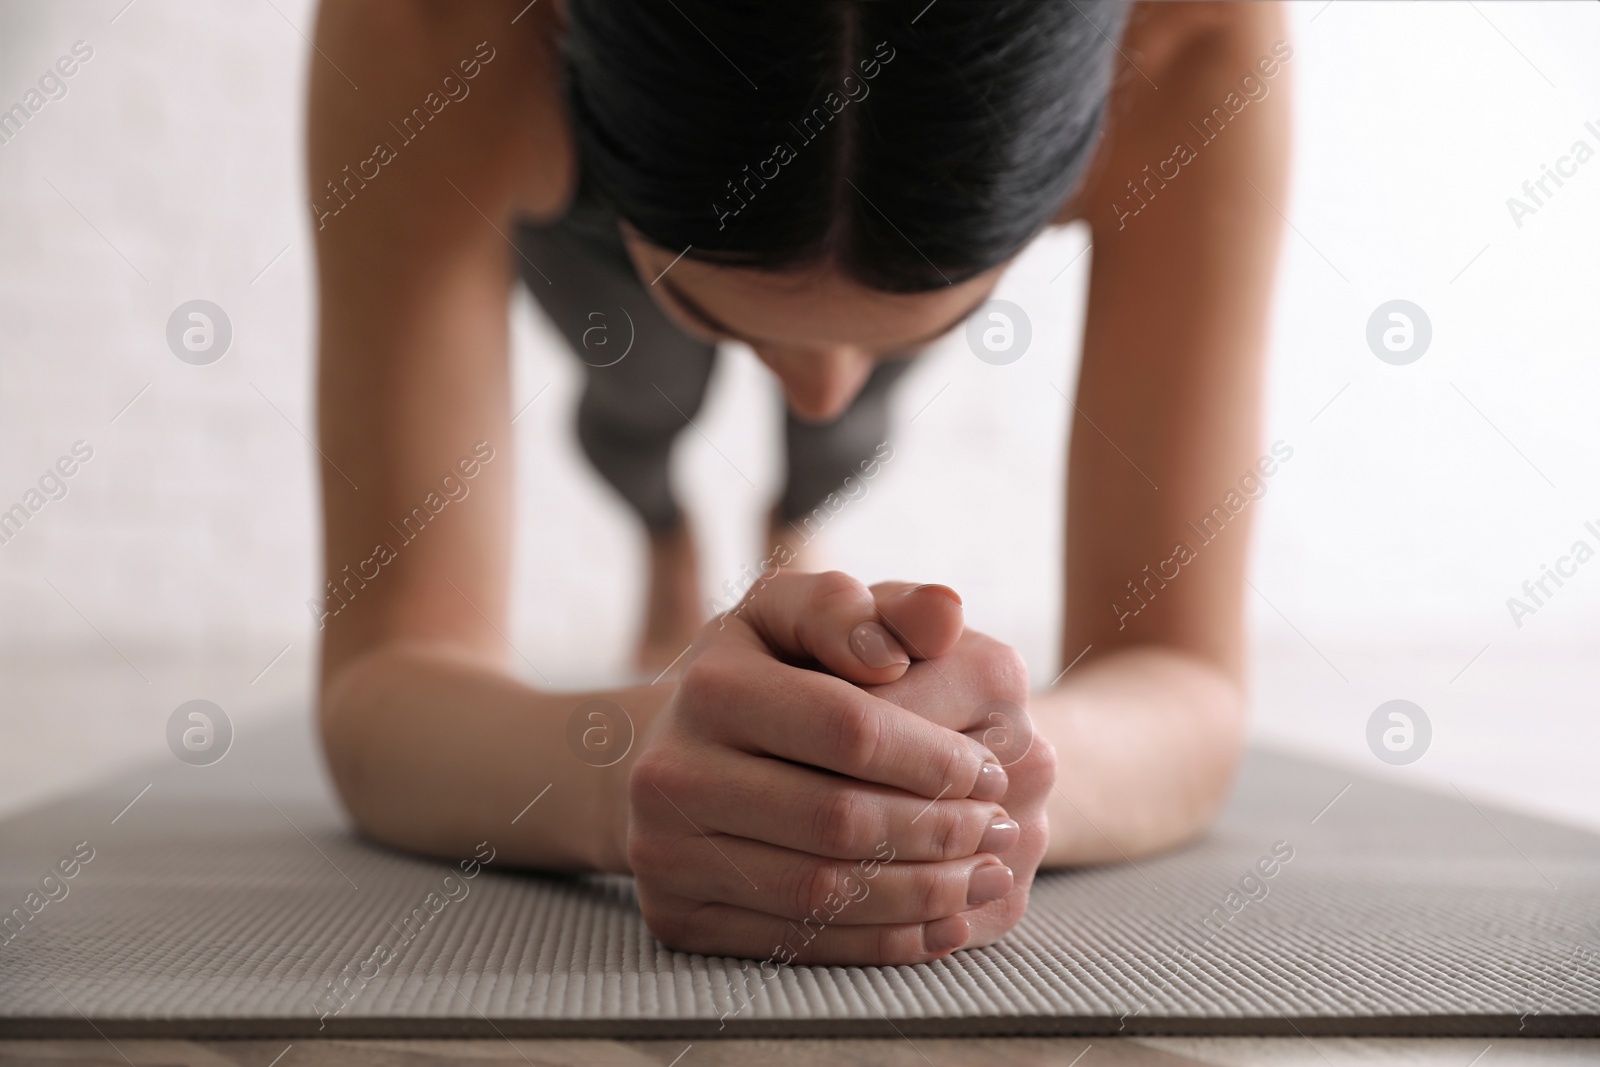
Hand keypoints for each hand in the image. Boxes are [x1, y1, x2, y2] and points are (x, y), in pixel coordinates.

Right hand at [627, 571, 1026, 964]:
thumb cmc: (763, 672)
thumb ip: (876, 610)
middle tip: (1003, 829)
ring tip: (987, 875)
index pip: (850, 730)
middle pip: (837, 819)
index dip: (935, 757)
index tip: (991, 769)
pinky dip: (883, 941)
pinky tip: (942, 923)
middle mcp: (671, 772)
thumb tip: (945, 614)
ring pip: (823, 891)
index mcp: (712, 686)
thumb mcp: (804, 617)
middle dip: (939, 830)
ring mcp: (664, 852)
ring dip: (925, 892)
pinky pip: (798, 944)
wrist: (670, 752)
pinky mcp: (676, 915)